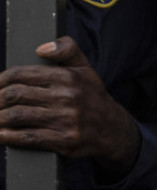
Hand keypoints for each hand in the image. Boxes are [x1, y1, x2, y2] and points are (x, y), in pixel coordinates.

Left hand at [0, 37, 139, 171]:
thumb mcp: (85, 68)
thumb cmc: (92, 97)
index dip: (1, 79)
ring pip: (17, 116)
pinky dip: (7, 137)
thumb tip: (41, 48)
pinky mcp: (65, 141)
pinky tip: (0, 134)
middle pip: (15, 95)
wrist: (113, 128)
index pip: (23, 74)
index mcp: (68, 77)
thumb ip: (67, 50)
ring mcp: (66, 120)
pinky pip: (28, 137)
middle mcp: (67, 97)